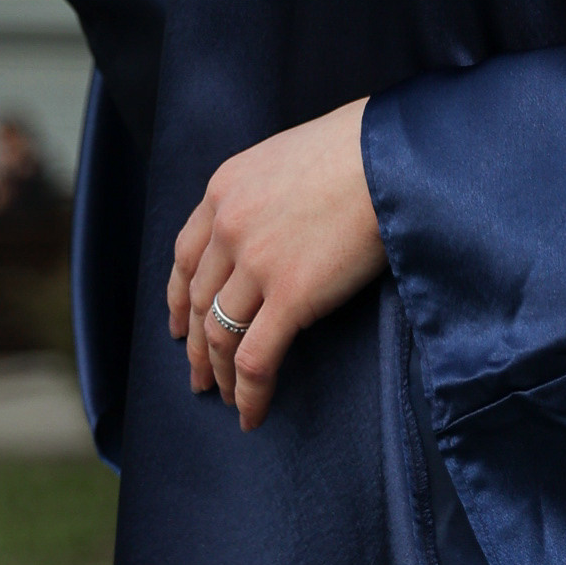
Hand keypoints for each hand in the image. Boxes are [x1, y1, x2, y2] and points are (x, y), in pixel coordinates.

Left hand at [168, 98, 385, 430]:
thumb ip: (260, 196)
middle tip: (199, 377)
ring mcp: (256, 262)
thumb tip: (266, 233)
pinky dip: (249, 393)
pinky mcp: (289, 296)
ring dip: (221, 375)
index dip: (178, 299)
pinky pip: (256, 359)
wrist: (387, 155)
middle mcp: (228, 225)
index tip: (178, 326)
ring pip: (220, 335)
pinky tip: (251, 413)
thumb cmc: (352, 150)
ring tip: (227, 398)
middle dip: (195, 346)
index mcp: (223, 189)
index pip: (186, 256)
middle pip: (197, 301)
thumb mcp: (283, 160)